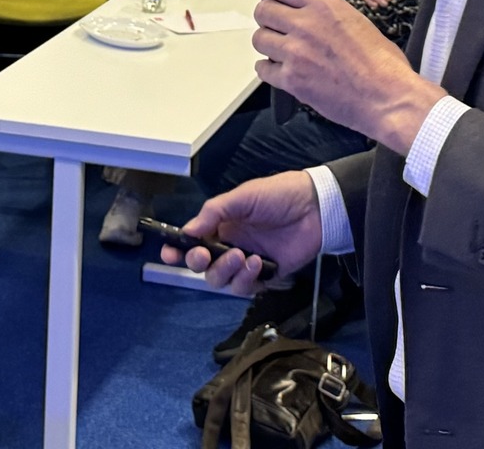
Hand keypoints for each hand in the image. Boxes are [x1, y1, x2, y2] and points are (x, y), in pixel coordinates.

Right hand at [166, 171, 323, 295]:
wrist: (315, 207)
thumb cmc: (278, 195)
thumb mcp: (242, 196)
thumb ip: (213, 213)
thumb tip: (187, 230)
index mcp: (222, 225)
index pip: (193, 242)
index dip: (178, 250)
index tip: (168, 254)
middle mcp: (230, 245)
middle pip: (203, 266)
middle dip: (198, 263)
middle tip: (204, 255)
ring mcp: (247, 262)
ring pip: (222, 280)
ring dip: (225, 271)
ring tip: (241, 256)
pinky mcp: (266, 275)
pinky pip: (246, 287)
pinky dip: (247, 279)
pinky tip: (257, 263)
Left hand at [252, 0, 444, 148]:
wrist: (388, 97)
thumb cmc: (382, 63)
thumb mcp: (355, 19)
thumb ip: (325, 11)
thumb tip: (305, 8)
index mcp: (324, 5)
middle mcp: (306, 25)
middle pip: (263, 11)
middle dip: (268, 17)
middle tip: (278, 26)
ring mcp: (296, 53)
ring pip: (259, 38)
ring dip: (269, 43)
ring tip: (283, 50)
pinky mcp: (292, 80)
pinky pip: (263, 69)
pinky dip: (270, 69)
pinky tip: (283, 70)